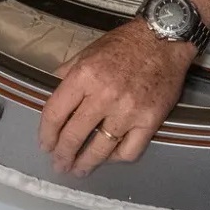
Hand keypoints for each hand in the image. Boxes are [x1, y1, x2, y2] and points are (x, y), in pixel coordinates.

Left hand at [40, 19, 191, 176]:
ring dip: (86, 163)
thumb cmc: (124, 44)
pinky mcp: (150, 121)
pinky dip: (116, 158)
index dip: (46, 134)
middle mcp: (104, 96)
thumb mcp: (87, 52)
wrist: (164, 39)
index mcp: (84, 76)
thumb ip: (67, 74)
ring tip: (79, 169)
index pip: (55, 113)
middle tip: (59, 164)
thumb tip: (50, 93)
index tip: (45, 144)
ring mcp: (128, 111)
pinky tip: (108, 158)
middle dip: (62, 154)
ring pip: (100, 149)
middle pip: (74, 135)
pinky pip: (129, 151)